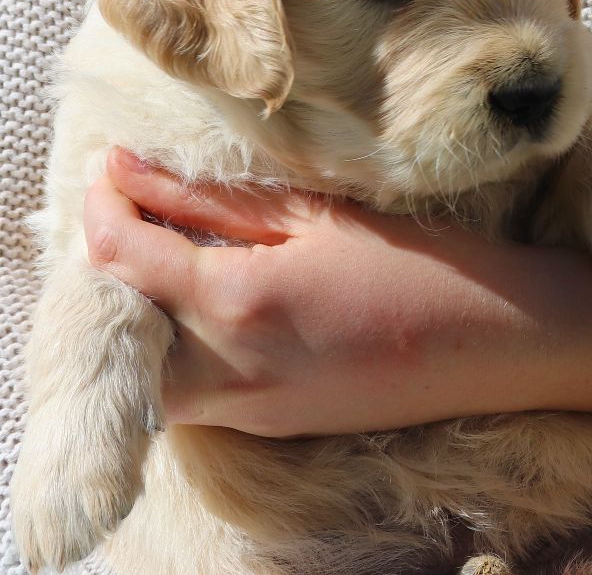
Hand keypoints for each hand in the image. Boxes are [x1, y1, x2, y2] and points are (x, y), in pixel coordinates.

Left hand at [83, 147, 591, 436]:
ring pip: (144, 369)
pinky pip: (189, 391)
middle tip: (133, 210)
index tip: (109, 166)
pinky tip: (208, 301)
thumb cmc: (415, 262)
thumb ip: (209, 200)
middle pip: (114, 321)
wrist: (491, 344)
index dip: (101, 202)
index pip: (121, 254)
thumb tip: (129, 171)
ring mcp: (246, 409)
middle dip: (106, 263)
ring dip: (137, 312)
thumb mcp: (313, 215)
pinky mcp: (268, 426)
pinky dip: (174, 346)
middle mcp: (227, 368)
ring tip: (166, 256)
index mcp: (239, 300)